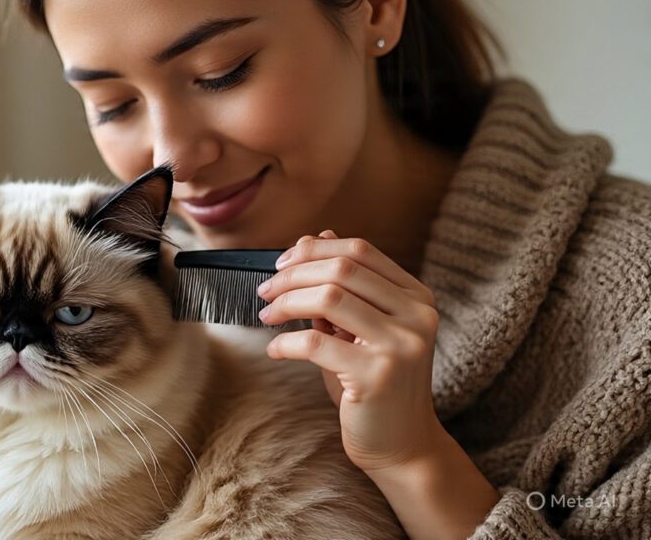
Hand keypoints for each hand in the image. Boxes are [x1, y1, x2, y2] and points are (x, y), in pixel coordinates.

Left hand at [257, 229, 443, 472]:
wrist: (401, 444)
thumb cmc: (373, 384)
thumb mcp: (360, 329)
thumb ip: (345, 287)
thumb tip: (318, 236)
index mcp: (416, 297)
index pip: (360, 252)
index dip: (313, 250)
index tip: (280, 264)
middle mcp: (416, 316)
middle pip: (342, 270)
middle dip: (293, 275)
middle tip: (264, 291)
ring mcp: (400, 345)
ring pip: (328, 299)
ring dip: (286, 303)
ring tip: (267, 316)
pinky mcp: (377, 376)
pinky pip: (315, 343)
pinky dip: (285, 343)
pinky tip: (276, 350)